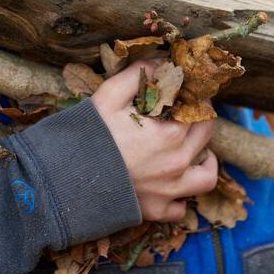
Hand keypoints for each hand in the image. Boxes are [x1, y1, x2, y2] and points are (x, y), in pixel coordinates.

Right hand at [92, 60, 217, 221]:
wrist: (66, 180)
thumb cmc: (88, 135)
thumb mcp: (109, 96)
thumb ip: (139, 74)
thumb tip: (160, 63)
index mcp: (170, 134)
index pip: (199, 109)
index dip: (195, 96)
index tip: (188, 91)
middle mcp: (177, 164)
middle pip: (206, 137)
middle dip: (201, 120)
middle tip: (188, 112)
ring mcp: (168, 191)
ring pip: (206, 176)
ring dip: (205, 161)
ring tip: (194, 150)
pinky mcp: (155, 211)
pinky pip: (181, 208)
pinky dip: (182, 196)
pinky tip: (173, 183)